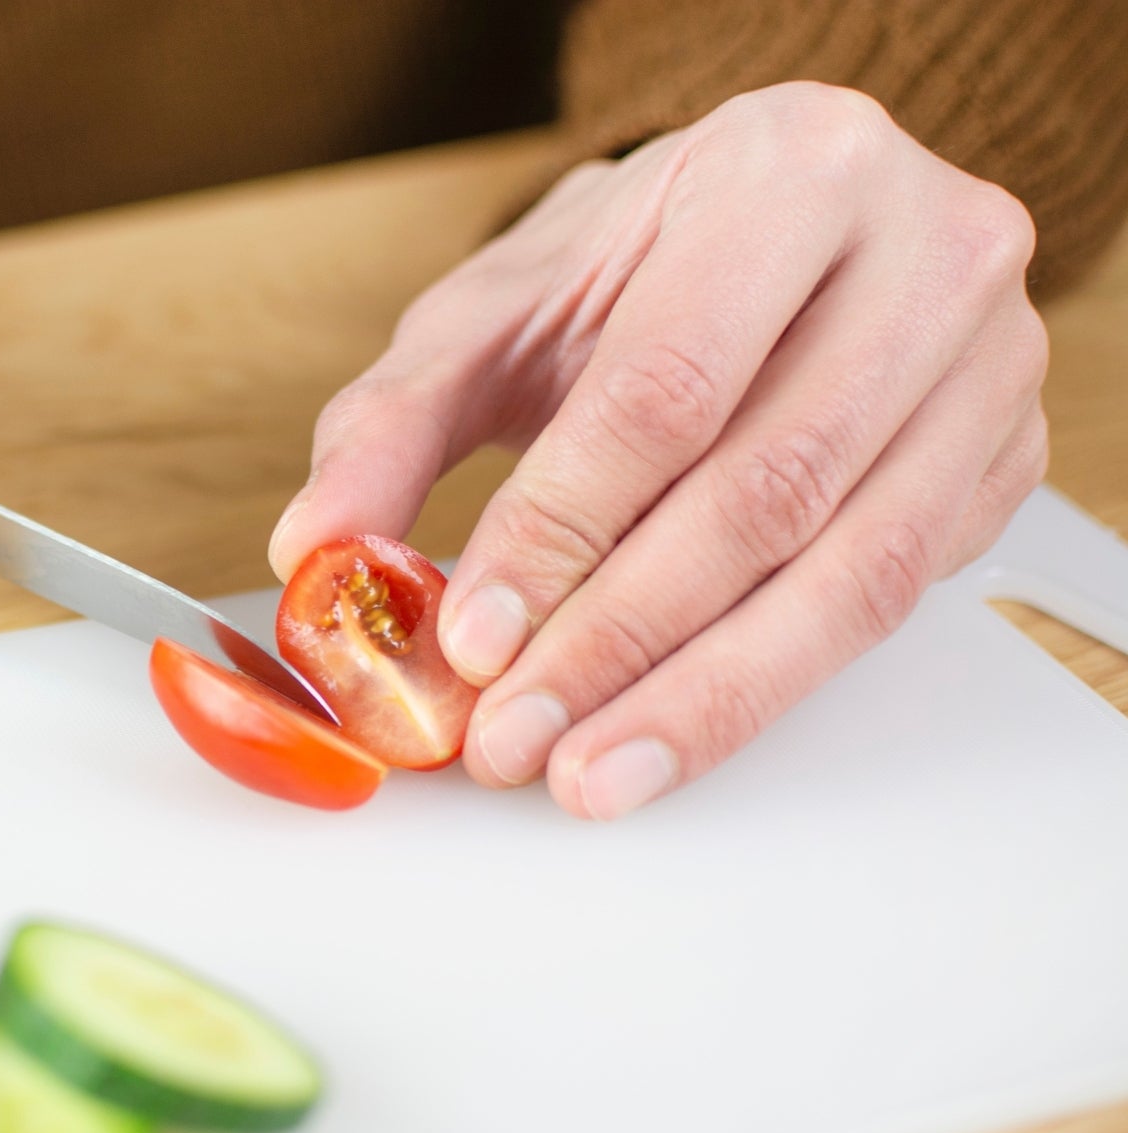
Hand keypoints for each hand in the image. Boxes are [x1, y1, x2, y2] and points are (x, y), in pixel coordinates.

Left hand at [269, 81, 1047, 818]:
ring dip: (701, 697)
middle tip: (512, 734)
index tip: (471, 638)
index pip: (665, 390)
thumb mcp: (498, 310)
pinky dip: (766, 688)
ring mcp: (984, 368)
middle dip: (618, 640)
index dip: (560, 532)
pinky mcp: (1000, 465)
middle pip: (764, 493)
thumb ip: (395, 420)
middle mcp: (923, 259)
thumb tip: (318, 548)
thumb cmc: (639, 261)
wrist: (773, 228)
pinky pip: (886, 606)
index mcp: (793, 175)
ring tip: (583, 771)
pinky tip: (668, 736)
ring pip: (849, 574)